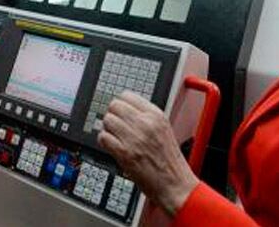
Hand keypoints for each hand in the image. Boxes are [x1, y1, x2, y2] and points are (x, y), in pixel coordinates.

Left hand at [98, 91, 199, 216]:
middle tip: (116, 126)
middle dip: (113, 115)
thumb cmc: (170, 161)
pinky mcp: (124, 152)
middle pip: (114, 105)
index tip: (120, 112)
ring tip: (115, 138)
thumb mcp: (164, 130)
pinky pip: (103, 137)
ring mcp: (134, 137)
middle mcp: (145, 123)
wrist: (175, 184)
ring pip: (107, 120)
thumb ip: (147, 118)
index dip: (120, 104)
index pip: (127, 95)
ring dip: (108, 129)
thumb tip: (126, 111)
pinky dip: (104, 142)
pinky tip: (112, 147)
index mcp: (156, 115)